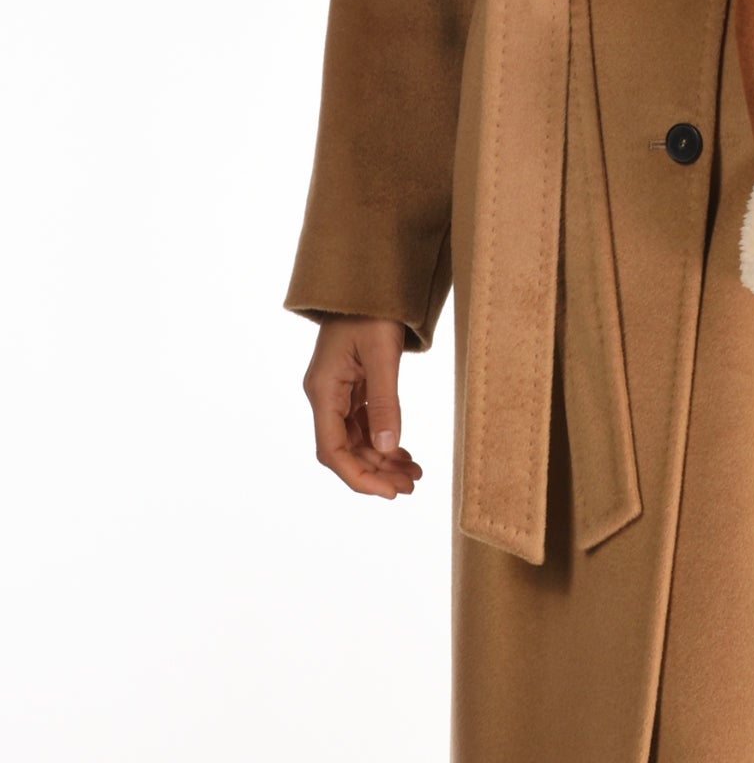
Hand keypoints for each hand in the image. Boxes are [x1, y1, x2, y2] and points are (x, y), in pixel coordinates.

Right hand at [301, 315, 422, 499]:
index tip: (388, 492)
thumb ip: (385, 402)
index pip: (332, 450)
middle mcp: (326, 395)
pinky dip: (384, 440)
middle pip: (345, 450)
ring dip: (382, 459)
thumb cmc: (372, 309)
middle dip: (375, 472)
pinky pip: (365, 423)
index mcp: (323, 390)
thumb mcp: (382, 354)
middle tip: (410, 487)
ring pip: (356, 440)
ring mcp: (339, 391)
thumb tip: (386, 448)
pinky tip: (404, 453)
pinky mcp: (353, 386)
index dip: (358, 476)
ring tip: (413, 475)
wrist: (370, 278)